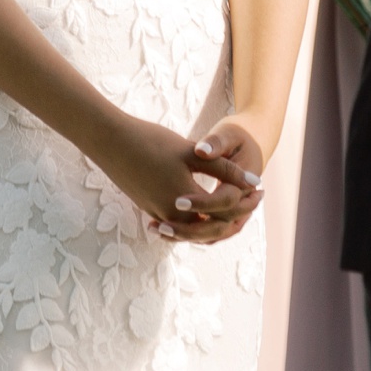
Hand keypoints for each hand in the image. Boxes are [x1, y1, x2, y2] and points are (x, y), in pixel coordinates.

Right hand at [94, 114, 260, 244]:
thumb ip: (224, 170)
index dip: (246, 203)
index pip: (224, 214)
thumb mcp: (192, 153)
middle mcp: (170, 216)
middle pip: (211, 228)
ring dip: (214, 219)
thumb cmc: (151, 142)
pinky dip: (195, 219)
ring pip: (194, 228)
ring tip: (232, 204)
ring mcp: (157, 215)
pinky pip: (178, 224)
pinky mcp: (148, 209)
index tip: (261, 190)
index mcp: (185, 203)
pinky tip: (204, 206)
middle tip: (252, 199)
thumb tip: (255, 183)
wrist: (109, 142)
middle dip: (234, 215)